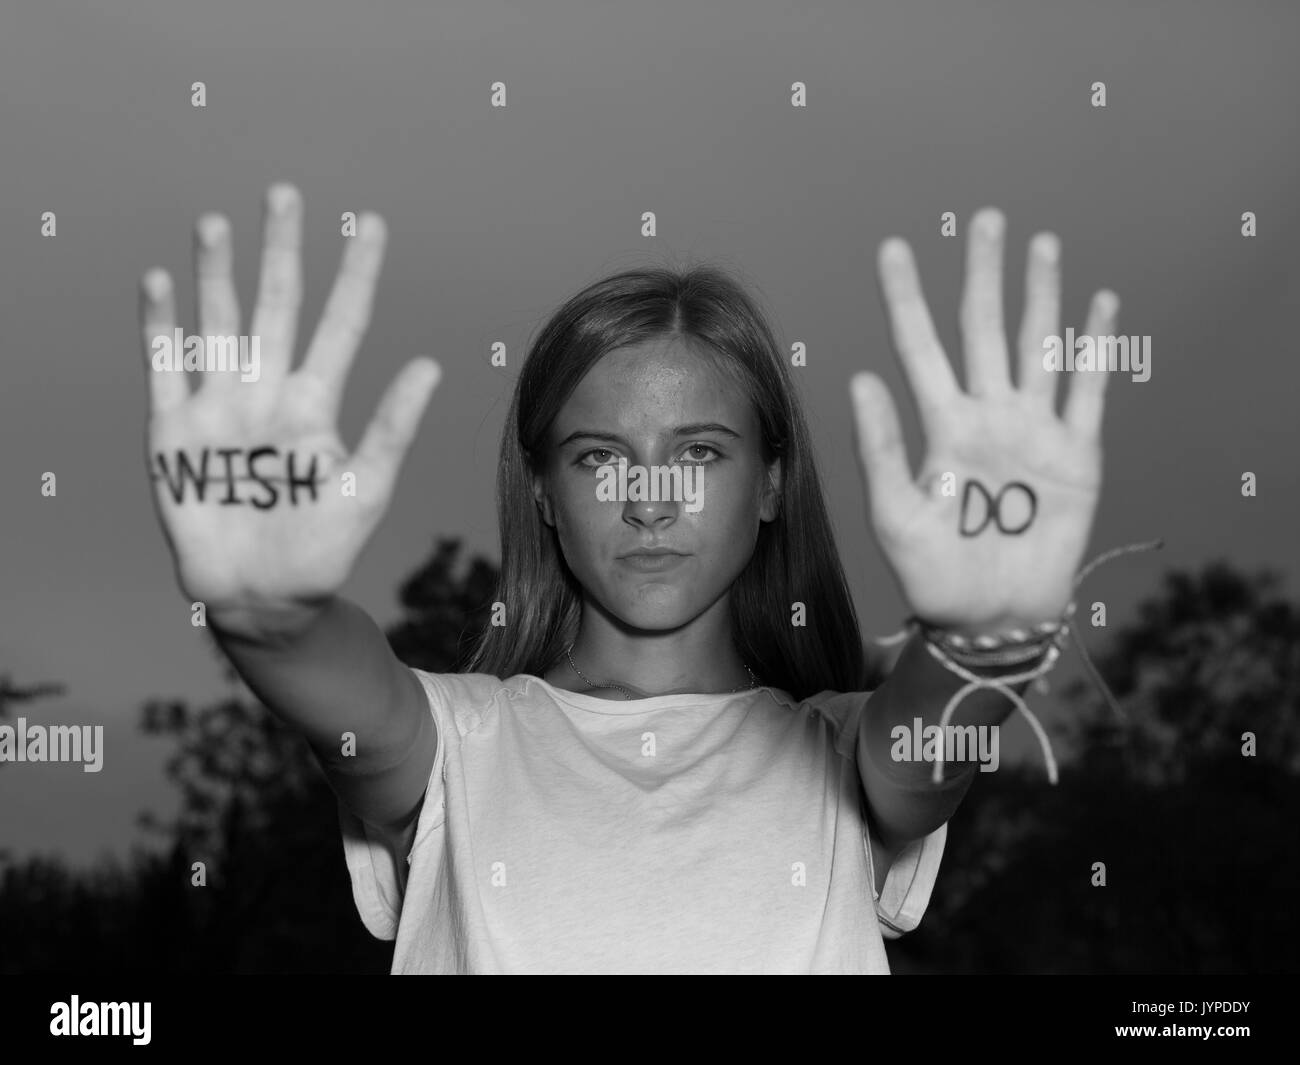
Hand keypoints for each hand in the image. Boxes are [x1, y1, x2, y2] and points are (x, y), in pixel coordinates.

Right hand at [138, 184, 439, 630]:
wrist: (263, 597)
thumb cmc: (321, 549)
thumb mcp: (366, 488)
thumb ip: (392, 427)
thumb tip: (431, 364)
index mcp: (316, 403)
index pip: (342, 323)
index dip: (357, 274)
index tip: (372, 223)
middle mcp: (268, 393)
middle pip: (276, 306)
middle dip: (281, 251)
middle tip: (286, 193)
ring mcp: (219, 407)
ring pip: (218, 323)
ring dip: (216, 273)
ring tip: (217, 222)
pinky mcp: (174, 432)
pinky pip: (165, 367)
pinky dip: (160, 326)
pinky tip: (159, 283)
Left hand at [852, 207, 1118, 633]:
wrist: (989, 617)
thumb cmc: (932, 572)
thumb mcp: (894, 514)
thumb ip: (880, 448)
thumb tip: (860, 376)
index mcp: (941, 425)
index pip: (920, 346)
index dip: (906, 297)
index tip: (893, 248)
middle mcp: (987, 415)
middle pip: (986, 329)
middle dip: (984, 275)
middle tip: (986, 219)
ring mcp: (1034, 431)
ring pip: (1039, 347)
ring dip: (1042, 296)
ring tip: (1042, 245)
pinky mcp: (1077, 457)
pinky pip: (1088, 393)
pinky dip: (1094, 350)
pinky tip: (1098, 306)